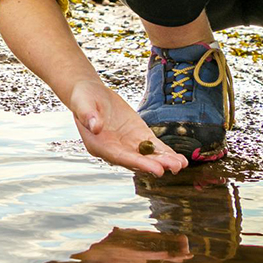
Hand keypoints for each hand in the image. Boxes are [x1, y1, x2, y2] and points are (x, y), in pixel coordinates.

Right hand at [64, 77, 187, 177]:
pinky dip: (165, 152)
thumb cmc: (83, 98)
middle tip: (173, 167)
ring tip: (180, 164)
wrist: (90, 93)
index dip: (139, 163)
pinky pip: (153, 146)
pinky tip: (178, 158)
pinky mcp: (137, 135)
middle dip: (156, 164)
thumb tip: (95, 126)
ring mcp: (127, 144)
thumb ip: (88, 115)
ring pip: (148, 156)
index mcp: (99, 145)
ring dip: (164, 161)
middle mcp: (115, 149)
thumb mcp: (82, 103)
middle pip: (137, 160)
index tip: (156, 169)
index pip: (121, 157)